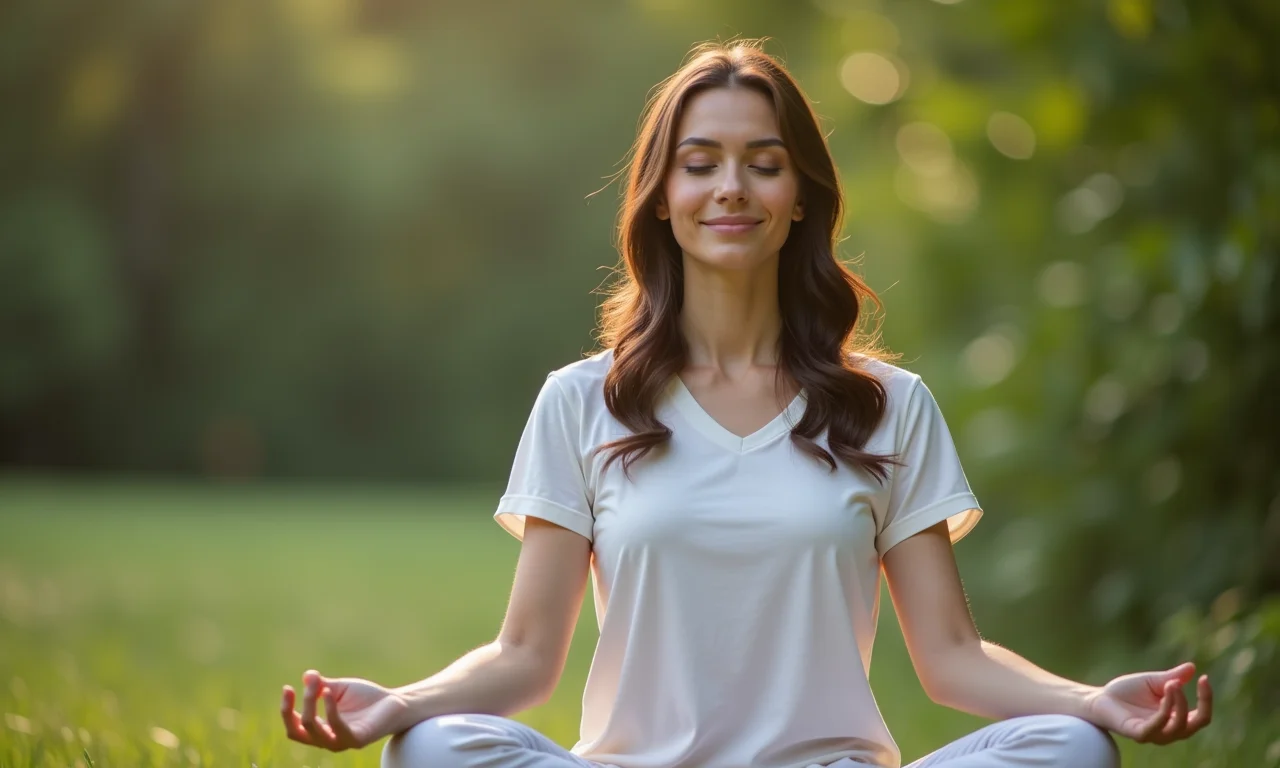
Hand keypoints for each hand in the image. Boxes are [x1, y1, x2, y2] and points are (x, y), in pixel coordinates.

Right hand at [280, 669, 409, 750]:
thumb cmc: (365, 697)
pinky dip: (329, 709)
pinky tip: (329, 693)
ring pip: (313, 728)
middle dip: (295, 706)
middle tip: (308, 683)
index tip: (287, 688)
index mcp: (320, 729)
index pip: (294, 727)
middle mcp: (327, 740)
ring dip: (311, 703)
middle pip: (298, 729)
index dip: (286, 710)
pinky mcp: (355, 740)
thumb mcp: (338, 689)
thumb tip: (306, 675)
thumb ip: (321, 685)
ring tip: (320, 685)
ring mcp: (340, 742)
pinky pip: (336, 727)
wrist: (394, 702)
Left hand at [1085, 662, 1212, 744]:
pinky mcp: (1140, 734)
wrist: (1101, 698)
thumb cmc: (1128, 691)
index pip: (1202, 715)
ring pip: (1179, 726)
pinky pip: (1158, 726)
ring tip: (1172, 683)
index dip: (1207, 698)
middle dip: (1200, 702)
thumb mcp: (1153, 681)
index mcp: (1177, 718)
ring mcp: (1156, 734)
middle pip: (1197, 724)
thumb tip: (1192, 667)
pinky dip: (1165, 709)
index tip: (1204, 677)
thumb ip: (1172, 677)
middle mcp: (1170, 730)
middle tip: (1187, 680)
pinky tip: (1166, 690)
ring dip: (1179, 703)